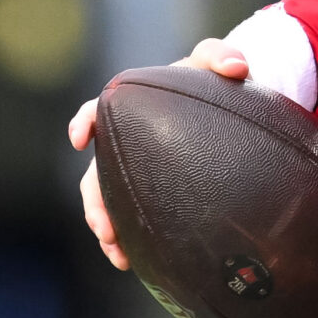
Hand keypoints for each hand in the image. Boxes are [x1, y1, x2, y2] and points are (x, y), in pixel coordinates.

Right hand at [68, 39, 252, 270]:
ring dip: (107, 228)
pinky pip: (132, 217)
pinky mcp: (151, 190)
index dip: (85, 122)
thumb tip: (237, 67)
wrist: (226, 105)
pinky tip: (136, 262)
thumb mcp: (214, 63)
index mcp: (131, 105)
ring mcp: (135, 167)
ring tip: (117, 253)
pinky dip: (130, 239)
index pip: (99, 111)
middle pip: (97, 173)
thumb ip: (222, 55)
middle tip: (104, 227)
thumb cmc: (211, 80)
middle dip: (95, 202)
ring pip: (109, 201)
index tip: (80, 138)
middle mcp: (125, 139)